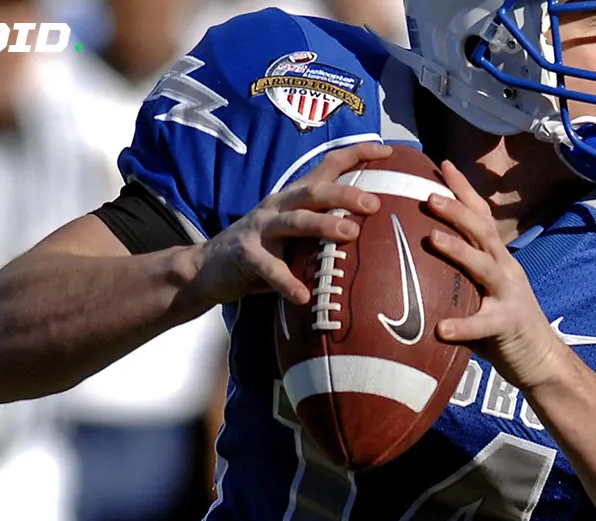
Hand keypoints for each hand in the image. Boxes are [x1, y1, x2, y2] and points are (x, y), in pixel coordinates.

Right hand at [180, 142, 392, 305]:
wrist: (208, 267)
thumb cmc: (265, 250)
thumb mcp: (296, 232)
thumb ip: (325, 226)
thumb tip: (378, 232)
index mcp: (294, 197)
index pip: (327, 166)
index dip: (356, 154)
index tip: (387, 150)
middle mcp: (278, 206)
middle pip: (313, 192)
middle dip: (345, 195)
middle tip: (374, 203)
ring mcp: (260, 229)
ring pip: (294, 221)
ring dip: (323, 226)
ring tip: (350, 234)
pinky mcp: (245, 255)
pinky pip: (269, 269)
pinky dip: (287, 282)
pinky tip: (304, 295)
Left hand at [423, 161, 575, 389]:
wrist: (541, 360)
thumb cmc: (501, 327)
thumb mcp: (479, 292)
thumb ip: (454, 276)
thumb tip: (408, 262)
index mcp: (497, 258)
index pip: (481, 216)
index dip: (463, 189)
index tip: (442, 164)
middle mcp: (505, 269)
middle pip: (482, 231)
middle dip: (456, 210)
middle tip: (428, 195)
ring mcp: (510, 295)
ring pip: (484, 266)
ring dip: (458, 250)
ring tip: (432, 238)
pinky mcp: (509, 324)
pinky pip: (484, 323)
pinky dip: (463, 324)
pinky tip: (442, 327)